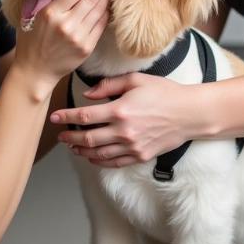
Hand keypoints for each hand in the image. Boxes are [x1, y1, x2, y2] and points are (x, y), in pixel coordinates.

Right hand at [13, 0, 111, 87]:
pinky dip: (106, 12)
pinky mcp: (87, 48)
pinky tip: (107, 3)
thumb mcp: (30, 14)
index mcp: (51, 13)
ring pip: (99, 10)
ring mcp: (78, 37)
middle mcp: (66, 25)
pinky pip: (101, 25)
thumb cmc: (31, 40)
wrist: (35, 71)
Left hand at [50, 73, 191, 166]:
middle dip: (70, 138)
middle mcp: (124, 131)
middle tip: (61, 136)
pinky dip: (99, 161)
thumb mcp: (136, 80)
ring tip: (73, 147)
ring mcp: (132, 146)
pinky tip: (92, 157)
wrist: (189, 113)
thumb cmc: (164, 93)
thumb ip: (109, 86)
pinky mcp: (140, 156)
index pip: (85, 117)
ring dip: (82, 151)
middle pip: (88, 139)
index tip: (55, 117)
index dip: (66, 117)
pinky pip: (114, 162)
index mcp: (121, 110)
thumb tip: (88, 95)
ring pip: (98, 154)